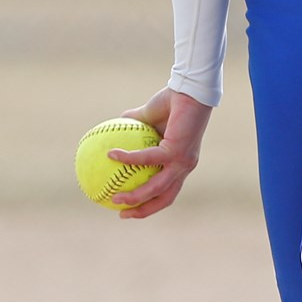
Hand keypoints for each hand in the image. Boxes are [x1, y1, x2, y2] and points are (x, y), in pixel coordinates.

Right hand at [107, 87, 212, 219]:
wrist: (189, 88)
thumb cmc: (173, 100)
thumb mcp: (149, 115)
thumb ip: (134, 124)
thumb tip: (112, 128)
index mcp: (180, 162)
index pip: (167, 190)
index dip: (150, 202)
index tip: (130, 207)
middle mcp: (184, 166)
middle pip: (165, 198)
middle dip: (143, 210)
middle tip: (121, 213)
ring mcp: (182, 161)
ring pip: (156, 187)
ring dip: (135, 196)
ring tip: (115, 197)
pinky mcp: (176, 150)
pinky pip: (147, 158)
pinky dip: (128, 158)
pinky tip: (111, 155)